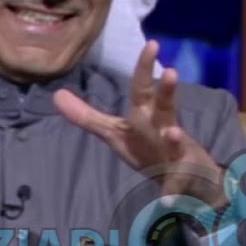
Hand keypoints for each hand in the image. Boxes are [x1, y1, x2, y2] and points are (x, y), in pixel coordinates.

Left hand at [53, 40, 226, 208]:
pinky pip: (176, 187)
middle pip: (165, 107)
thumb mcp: (116, 133)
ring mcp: (175, 154)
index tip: (153, 43)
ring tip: (173, 132)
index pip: (144, 88)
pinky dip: (172, 194)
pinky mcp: (181, 180)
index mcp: (147, 116)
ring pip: (176, 143)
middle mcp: (164, 129)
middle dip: (167, 91)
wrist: (189, 179)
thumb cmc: (150, 148)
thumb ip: (88, 116)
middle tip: (170, 71)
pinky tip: (166, 202)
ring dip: (175, 138)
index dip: (145, 67)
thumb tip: (56, 95)